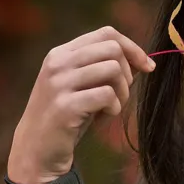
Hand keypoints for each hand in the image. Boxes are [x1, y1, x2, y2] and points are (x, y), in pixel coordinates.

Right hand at [8, 26, 155, 183]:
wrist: (36, 150)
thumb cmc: (66, 117)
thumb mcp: (81, 86)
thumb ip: (103, 68)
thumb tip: (142, 60)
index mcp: (61, 54)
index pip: (106, 33)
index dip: (132, 48)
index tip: (147, 66)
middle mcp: (58, 63)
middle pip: (112, 49)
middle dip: (128, 73)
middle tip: (121, 95)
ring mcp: (59, 84)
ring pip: (113, 69)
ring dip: (122, 93)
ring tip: (111, 108)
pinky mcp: (65, 106)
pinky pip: (107, 95)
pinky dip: (114, 108)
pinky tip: (102, 119)